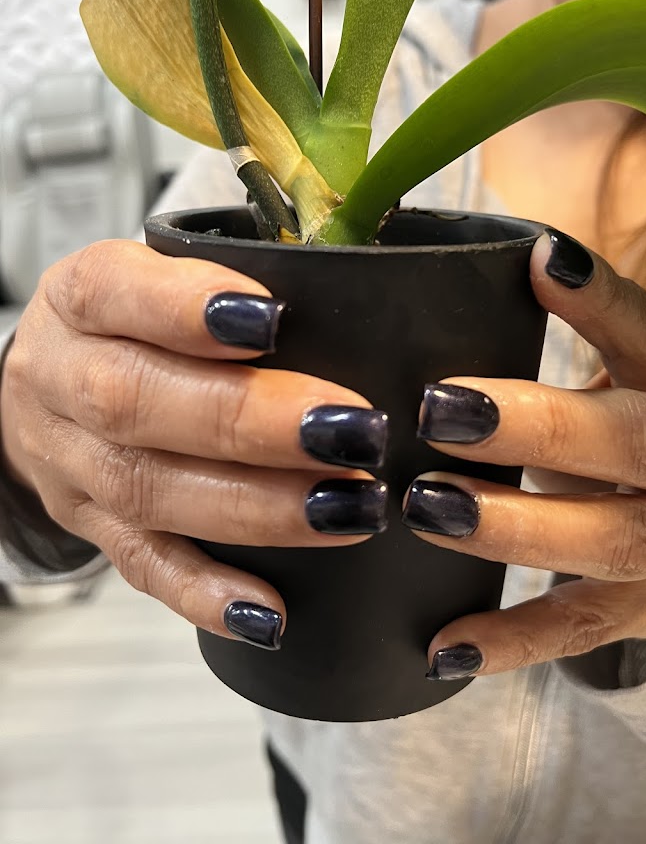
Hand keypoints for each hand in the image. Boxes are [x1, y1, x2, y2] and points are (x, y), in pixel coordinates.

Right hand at [1, 241, 387, 648]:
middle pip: (135, 400)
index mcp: (80, 296)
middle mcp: (60, 377)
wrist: (48, 384)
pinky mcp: (89, 526)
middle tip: (352, 431)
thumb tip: (360, 307)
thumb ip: (234, 281)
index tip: (276, 318)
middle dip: (249, 420)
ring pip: (146, 490)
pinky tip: (269, 609)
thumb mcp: (158, 274)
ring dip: (254, 507)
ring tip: (347, 509)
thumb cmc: (133, 320)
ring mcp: (69, 462)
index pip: (116, 292)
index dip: (188, 307)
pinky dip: (205, 591)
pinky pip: (140, 566)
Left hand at [403, 230, 645, 680]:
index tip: (541, 258)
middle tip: (438, 410)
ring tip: (424, 507)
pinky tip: (442, 644)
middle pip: (639, 442)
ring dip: (517, 528)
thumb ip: (538, 344)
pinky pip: (581, 631)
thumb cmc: (620, 435)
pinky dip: (510, 640)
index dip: (603, 300)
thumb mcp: (612, 381)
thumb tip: (408, 289)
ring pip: (616, 541)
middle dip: (540, 427)